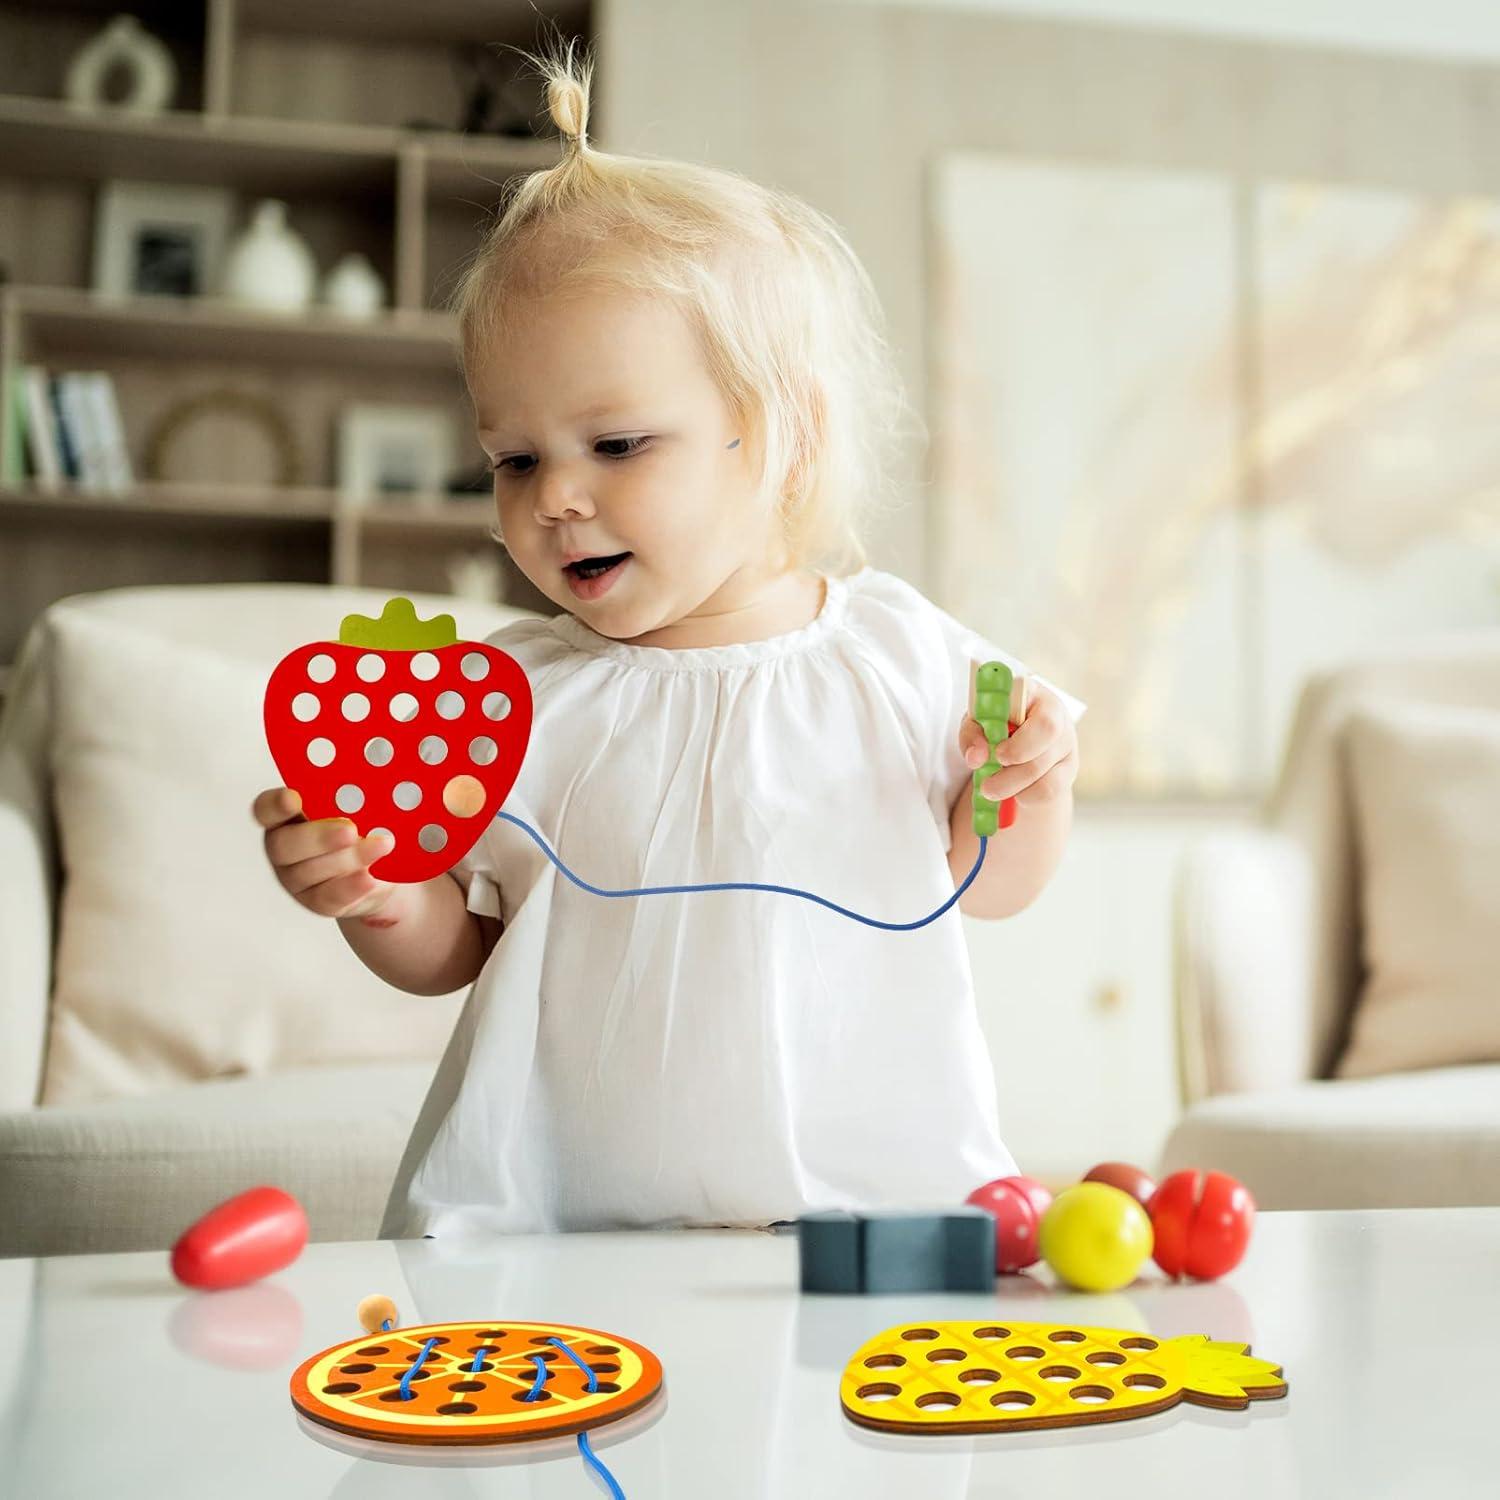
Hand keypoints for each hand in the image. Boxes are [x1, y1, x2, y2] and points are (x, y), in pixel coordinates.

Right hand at [252, 786, 401, 919]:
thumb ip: (357, 794)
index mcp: (288, 816)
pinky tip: (370, 878)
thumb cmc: (367, 828)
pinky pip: (328, 898)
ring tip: (381, 846)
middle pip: (284, 845)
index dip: (275, 805)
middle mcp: (285, 847)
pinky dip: (350, 887)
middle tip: (349, 829)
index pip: (266, 809)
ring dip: (347, 859)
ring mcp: (297, 878)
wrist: (383, 870)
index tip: (293, 798)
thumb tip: (378, 772)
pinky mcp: (317, 902)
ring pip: (308, 872)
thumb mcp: (365, 806)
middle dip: (318, 837)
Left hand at [959, 679, 1078, 810]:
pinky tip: (1014, 791)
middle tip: (987, 779)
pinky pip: (1049, 790)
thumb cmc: (996, 727)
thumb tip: (977, 757)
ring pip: (1045, 768)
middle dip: (1014, 760)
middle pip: (1046, 732)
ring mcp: (1066, 743)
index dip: (1015, 726)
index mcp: (1031, 692)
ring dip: (1012, 785)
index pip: (1031, 697)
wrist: (1015, 750)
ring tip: (990, 790)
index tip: (998, 750)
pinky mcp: (1068, 770)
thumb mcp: (977, 723)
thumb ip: (972, 734)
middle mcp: (1055, 714)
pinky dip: (1025, 796)